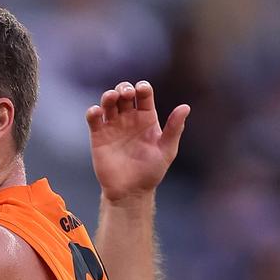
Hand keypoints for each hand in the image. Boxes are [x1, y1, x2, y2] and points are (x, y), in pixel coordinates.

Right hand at [86, 80, 189, 200]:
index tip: (141, 90)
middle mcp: (129, 119)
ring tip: (111, 98)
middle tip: (126, 94)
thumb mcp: (167, 150)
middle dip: (124, 88)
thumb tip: (185, 107)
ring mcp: (113, 126)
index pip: (144, 95)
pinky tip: (97, 112)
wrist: (130, 191)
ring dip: (108, 95)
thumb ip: (174, 128)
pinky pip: (94, 119)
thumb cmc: (151, 172)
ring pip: (108, 102)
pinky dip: (93, 112)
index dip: (142, 87)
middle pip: (124, 93)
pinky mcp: (98, 136)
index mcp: (146, 118)